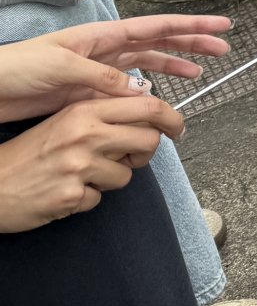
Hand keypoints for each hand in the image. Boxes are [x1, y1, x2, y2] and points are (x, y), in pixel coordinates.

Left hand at [0, 16, 229, 123]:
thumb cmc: (17, 68)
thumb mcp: (62, 66)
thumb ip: (103, 77)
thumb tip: (141, 91)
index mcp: (101, 37)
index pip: (156, 27)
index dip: (191, 26)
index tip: (221, 26)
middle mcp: (104, 51)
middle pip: (158, 42)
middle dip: (191, 43)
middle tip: (222, 48)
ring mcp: (96, 72)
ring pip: (146, 65)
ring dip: (174, 66)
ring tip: (199, 71)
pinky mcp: (86, 93)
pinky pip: (126, 90)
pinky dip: (147, 91)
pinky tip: (157, 95)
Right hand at [0, 96, 186, 231]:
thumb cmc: (29, 153)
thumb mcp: (66, 121)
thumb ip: (104, 115)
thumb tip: (148, 115)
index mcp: (85, 111)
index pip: (148, 106)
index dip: (172, 119)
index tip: (178, 129)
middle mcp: (85, 135)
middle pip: (149, 141)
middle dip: (145, 154)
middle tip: (129, 157)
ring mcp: (78, 166)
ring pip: (128, 175)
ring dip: (112, 178)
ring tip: (83, 174)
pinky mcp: (71, 196)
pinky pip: (100, 199)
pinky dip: (88, 197)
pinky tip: (67, 190)